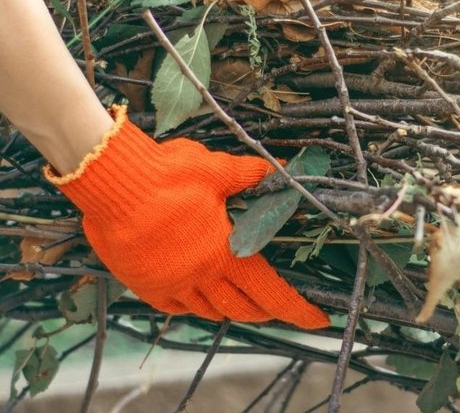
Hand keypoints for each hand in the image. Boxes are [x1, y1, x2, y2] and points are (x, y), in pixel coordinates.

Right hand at [45, 105, 328, 328]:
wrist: (112, 183)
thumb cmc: (168, 175)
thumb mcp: (216, 170)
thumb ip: (249, 175)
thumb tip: (277, 170)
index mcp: (225, 253)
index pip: (271, 291)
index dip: (297, 308)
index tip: (317, 319)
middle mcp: (200, 277)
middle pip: (242, 308)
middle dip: (265, 311)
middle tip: (277, 307)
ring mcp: (171, 284)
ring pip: (209, 310)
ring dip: (231, 308)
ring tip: (242, 302)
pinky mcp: (144, 284)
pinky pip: (175, 307)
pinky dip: (193, 306)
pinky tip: (197, 299)